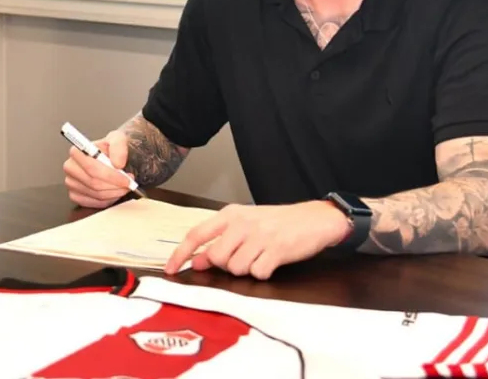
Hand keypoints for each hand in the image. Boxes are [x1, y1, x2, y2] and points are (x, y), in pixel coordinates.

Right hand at [62, 129, 133, 208]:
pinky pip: (94, 203)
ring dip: (114, 193)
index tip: (126, 178)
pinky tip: (114, 192)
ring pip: (96, 194)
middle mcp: (70, 167)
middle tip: (129, 183)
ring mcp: (71, 183)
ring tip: (124, 186)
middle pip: (94, 183)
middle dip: (115, 185)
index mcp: (77, 152)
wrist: (109, 156)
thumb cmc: (110, 148)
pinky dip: (108, 200)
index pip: (92, 168)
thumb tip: (117, 163)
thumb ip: (118, 147)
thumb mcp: (118, 139)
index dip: (111, 176)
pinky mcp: (75, 196)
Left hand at [164, 201, 350, 278]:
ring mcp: (260, 236)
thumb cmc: (278, 222)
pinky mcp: (277, 249)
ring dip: (246, 270)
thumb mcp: (246, 224)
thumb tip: (198, 260)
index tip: (171, 269)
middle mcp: (242, 223)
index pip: (197, 234)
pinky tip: (272, 261)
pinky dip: (263, 273)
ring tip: (260, 257)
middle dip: (226, 265)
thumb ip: (220, 240)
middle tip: (244, 257)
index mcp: (230, 214)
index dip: (181, 254)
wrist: (316, 218)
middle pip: (216, 258)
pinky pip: (258, 273)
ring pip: (236, 268)